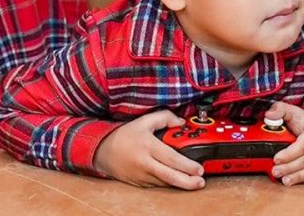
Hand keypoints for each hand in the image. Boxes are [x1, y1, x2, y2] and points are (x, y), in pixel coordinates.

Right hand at [90, 110, 205, 189]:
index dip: (187, 165)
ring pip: (165, 183)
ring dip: (181, 185)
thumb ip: (163, 117)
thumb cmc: (124, 136)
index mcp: (148, 146)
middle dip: (188, 182)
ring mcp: (142, 176)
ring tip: (194, 183)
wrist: (103, 151)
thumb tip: (181, 122)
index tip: (199, 168)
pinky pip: (158, 185)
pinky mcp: (140, 184)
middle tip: (201, 181)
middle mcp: (145, 163)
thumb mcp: (143, 121)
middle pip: (170, 177)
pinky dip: (169, 184)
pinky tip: (178, 181)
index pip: (171, 158)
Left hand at [268, 102, 303, 184]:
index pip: (303, 145)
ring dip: (297, 177)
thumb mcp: (291, 111)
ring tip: (284, 180)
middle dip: (290, 168)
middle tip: (276, 171)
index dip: (289, 154)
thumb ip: (278, 110)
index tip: (276, 159)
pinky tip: (295, 181)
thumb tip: (268, 116)